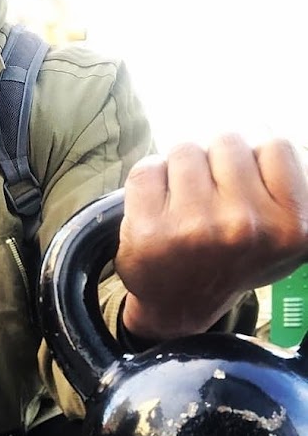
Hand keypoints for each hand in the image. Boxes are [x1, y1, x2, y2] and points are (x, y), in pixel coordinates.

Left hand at [116, 134, 307, 339]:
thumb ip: (283, 182)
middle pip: (227, 140)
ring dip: (181, 168)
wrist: (180, 305)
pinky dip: (150, 179)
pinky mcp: (148, 229)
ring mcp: (195, 228)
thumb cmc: (228, 256)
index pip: (275, 146)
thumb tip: (263, 130)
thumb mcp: (277, 229)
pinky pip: (147, 168)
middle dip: (214, 160)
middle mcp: (245, 228)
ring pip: (186, 149)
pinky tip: (158, 206)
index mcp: (289, 227)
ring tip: (184, 201)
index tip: (239, 177)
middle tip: (209, 193)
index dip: (253, 155)